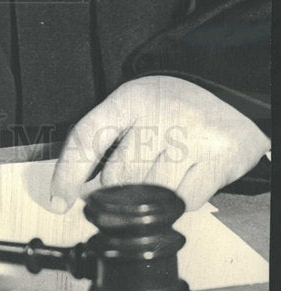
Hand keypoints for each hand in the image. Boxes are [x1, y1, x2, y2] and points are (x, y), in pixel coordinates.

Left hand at [49, 76, 269, 211]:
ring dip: (145, 198)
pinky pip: (183, 201)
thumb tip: (77, 184)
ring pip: (149, 192)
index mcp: (131, 99)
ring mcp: (190, 138)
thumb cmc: (175, 102)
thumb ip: (107, 137)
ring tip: (155, 178)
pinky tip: (180, 181)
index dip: (66, 174)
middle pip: (117, 175)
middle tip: (118, 189)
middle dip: (112, 192)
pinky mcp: (216, 161)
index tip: (58, 200)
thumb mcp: (136, 103)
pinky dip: (176, 201)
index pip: (87, 138)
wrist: (231, 89)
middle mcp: (159, 115)